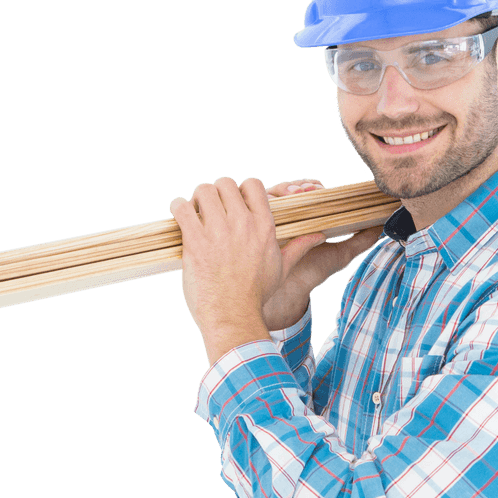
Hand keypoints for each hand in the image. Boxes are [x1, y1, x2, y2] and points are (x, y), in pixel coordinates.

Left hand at [169, 177, 286, 362]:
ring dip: (197, 199)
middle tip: (211, 210)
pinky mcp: (195, 240)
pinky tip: (181, 218)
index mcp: (264, 225)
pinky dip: (178, 208)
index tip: (234, 204)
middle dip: (216, 193)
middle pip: (225, 183)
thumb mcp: (281, 268)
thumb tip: (318, 235)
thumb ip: (298, 246)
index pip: (253, 184)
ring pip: (203, 190)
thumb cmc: (257, 294)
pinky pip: (181, 207)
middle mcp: (242, 223)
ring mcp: (218, 230)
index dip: (240, 190)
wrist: (233, 315)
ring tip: (195, 214)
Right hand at [262, 178, 385, 330]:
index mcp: (306, 217)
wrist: (289, 292)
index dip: (315, 188)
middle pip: (291, 190)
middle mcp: (288, 215)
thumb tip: (381, 226)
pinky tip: (279, 206)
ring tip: (297, 194)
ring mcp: (270, 220)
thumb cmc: (312, 271)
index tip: (323, 189)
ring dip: (285, 190)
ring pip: (274, 194)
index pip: (309, 193)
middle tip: (310, 189)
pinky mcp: (255, 227)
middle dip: (300, 186)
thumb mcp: (340, 254)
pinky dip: (268, 203)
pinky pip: (257, 209)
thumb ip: (360, 240)